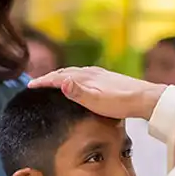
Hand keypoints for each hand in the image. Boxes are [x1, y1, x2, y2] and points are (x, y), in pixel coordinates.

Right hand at [28, 67, 166, 120]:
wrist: (145, 98)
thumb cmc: (121, 103)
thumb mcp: (97, 101)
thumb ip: (78, 92)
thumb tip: (60, 82)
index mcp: (85, 77)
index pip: (58, 78)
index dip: (43, 81)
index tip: (30, 85)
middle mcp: (90, 72)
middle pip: (64, 72)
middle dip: (49, 77)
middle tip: (37, 83)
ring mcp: (99, 74)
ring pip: (74, 72)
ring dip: (60, 76)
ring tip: (53, 81)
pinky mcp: (106, 78)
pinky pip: (83, 75)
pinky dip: (72, 77)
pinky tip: (78, 83)